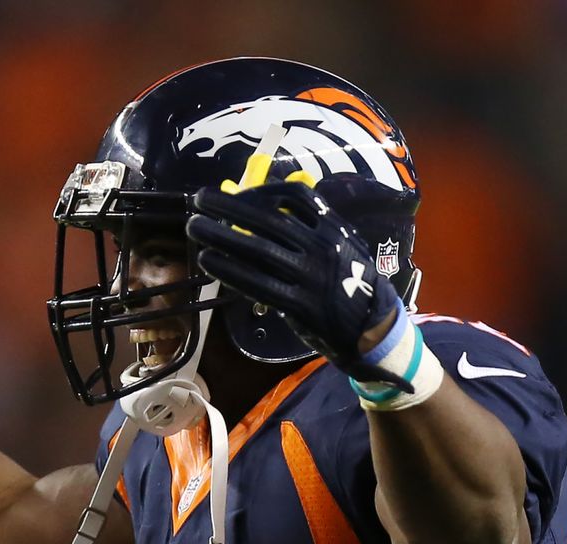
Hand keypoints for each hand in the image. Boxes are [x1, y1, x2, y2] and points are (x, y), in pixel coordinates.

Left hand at [185, 177, 402, 372]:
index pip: (296, 196)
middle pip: (268, 219)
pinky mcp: (299, 304)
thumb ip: (310, 230)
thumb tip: (262, 212)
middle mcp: (322, 246)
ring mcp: (311, 275)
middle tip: (199, 200)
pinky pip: (257, 283)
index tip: (237, 192)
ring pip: (257, 250)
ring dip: (220, 235)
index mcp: (333, 228)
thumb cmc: (351, 286)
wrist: (373, 330)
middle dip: (229, 206)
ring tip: (194, 227)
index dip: (262, 191)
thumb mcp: (342, 247)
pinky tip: (208, 261)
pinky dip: (229, 270)